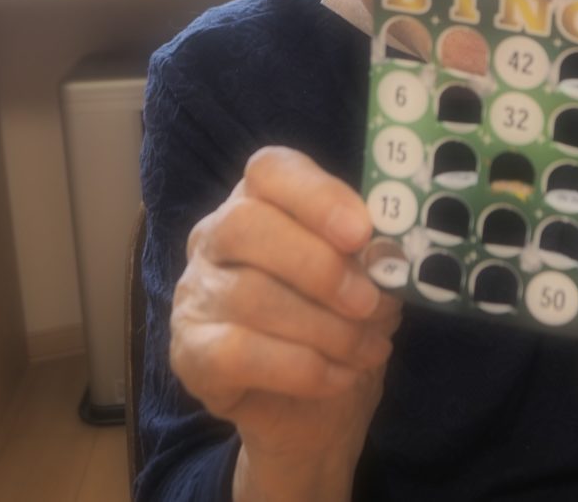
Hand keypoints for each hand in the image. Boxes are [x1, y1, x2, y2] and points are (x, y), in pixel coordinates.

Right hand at [169, 146, 401, 501]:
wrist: (316, 408)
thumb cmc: (342, 319)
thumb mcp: (369, 278)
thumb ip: (373, 254)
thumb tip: (388, 251)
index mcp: (261, 199)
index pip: (270, 170)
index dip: (317, 195)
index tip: (363, 232)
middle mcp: (215, 237)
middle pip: (246, 224)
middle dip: (319, 266)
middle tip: (369, 301)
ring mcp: (196, 293)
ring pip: (249, 295)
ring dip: (325, 327)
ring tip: (369, 347)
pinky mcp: (190, 353)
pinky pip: (239, 353)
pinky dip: (302, 367)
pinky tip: (340, 376)